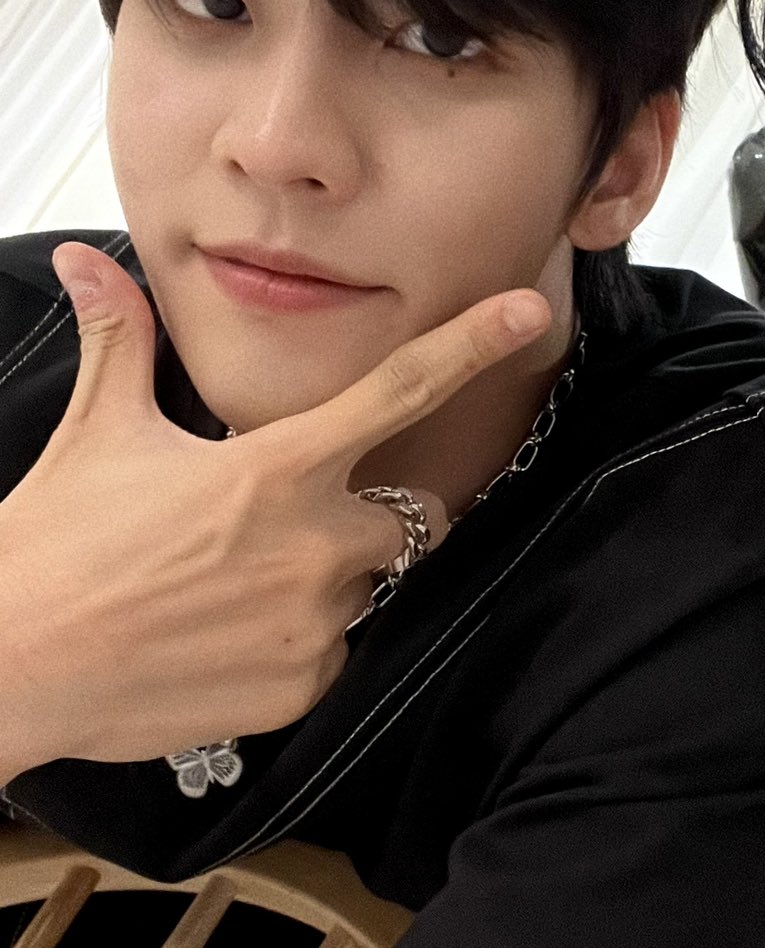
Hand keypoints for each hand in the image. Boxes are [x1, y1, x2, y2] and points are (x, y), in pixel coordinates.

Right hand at [0, 243, 550, 772]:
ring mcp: (316, 623)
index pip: (398, 392)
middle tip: (285, 524)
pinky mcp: (305, 687)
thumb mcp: (96, 434)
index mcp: (277, 469)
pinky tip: (223, 639)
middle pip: (408, 520)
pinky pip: (334, 653)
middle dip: (370, 518)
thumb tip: (88, 260)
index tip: (528, 313)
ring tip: (230, 587)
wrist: (9, 666)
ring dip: (325, 583)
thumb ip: (121, 343)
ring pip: (366, 590)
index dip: (471, 345)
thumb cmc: (52, 546)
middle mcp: (316, 545)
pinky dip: (296, 645)